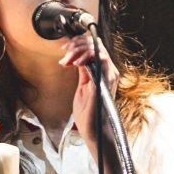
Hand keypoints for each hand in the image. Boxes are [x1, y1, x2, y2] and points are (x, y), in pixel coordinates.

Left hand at [63, 34, 119, 151]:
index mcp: (104, 72)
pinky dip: (86, 56)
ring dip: (79, 48)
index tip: (65, 49)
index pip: (95, 47)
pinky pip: (100, 59)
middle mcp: (109, 71)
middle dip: (77, 43)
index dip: (79, 43)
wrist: (93, 130)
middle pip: (97, 44)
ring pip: (98, 48)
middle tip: (64, 51)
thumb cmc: (88, 113)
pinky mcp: (105, 80)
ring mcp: (109, 75)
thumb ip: (83, 71)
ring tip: (68, 57)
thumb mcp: (82, 86)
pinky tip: (75, 62)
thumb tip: (77, 58)